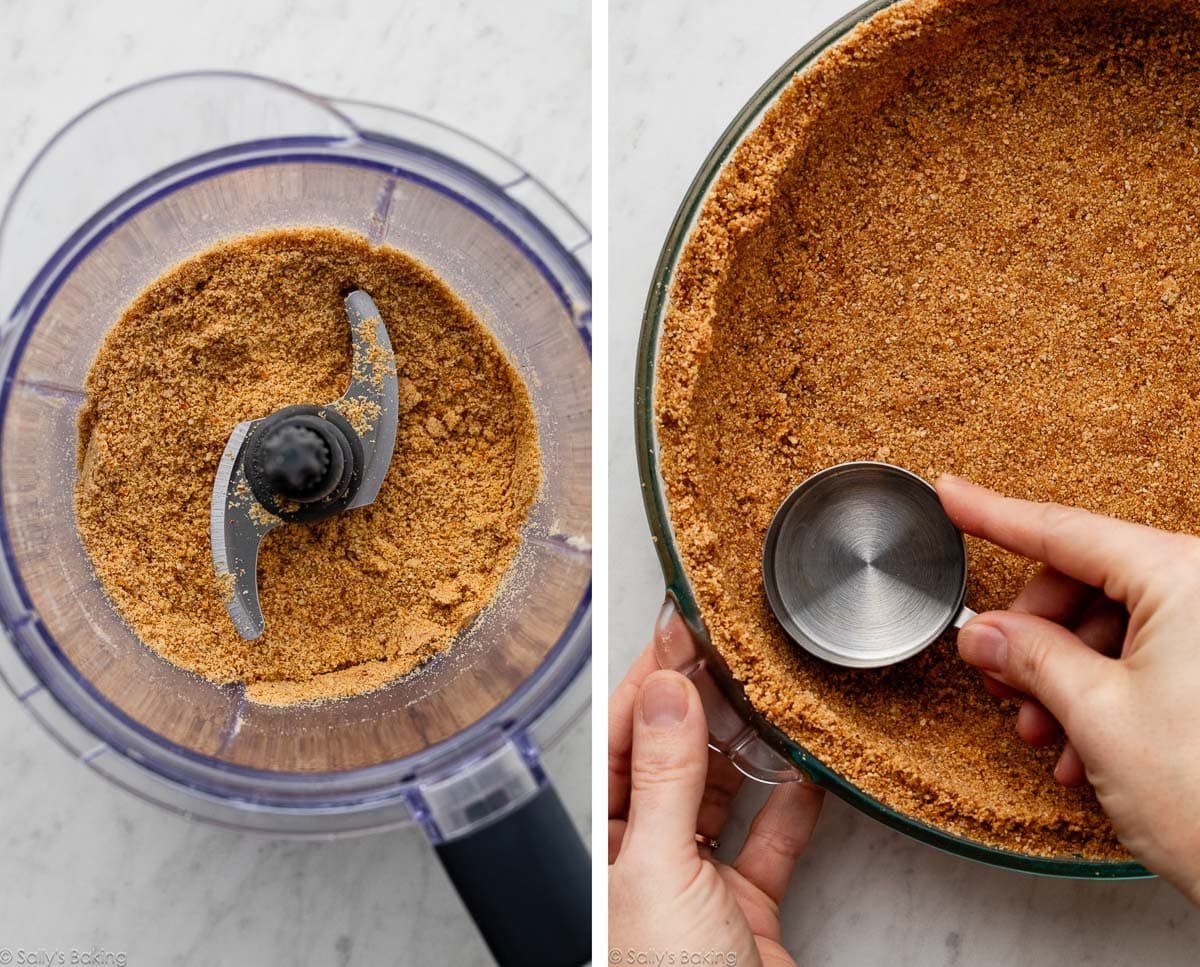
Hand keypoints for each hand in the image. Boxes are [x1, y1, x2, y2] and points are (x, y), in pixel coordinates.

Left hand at [608, 604, 823, 966]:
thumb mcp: (660, 871)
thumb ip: (667, 777)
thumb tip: (667, 689)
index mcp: (606, 844)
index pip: (622, 740)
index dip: (649, 679)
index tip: (678, 626)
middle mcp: (643, 856)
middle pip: (671, 757)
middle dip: (701, 702)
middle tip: (732, 646)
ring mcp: (695, 882)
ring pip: (720, 792)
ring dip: (748, 746)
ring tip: (768, 692)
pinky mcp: (746, 908)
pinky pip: (768, 840)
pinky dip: (789, 804)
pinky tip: (806, 767)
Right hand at [938, 474, 1199, 903]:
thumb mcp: (1096, 714)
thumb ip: (1029, 656)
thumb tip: (985, 631)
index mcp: (1186, 579)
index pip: (1067, 532)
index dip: (997, 516)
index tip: (954, 495)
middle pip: (1089, 582)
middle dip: (1035, 633)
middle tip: (997, 672)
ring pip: (1116, 624)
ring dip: (1065, 674)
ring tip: (1041, 729)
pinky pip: (1152, 654)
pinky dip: (1105, 691)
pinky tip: (1081, 744)